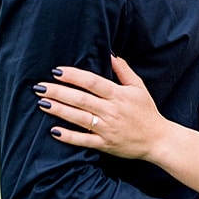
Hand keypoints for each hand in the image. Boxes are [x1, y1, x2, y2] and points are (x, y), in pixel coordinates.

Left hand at [36, 55, 167, 159]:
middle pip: (81, 99)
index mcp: (118, 95)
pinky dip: (69, 137)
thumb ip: (123, 70)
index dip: (73, 76)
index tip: (56, 71)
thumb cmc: (147, 112)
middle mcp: (111, 111)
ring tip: (42, 102)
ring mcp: (107, 129)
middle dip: (59, 92)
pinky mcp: (105, 144)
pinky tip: (54, 131)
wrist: (159, 140)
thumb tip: (111, 54)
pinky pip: (84, 141)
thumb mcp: (138, 87)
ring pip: (79, 118)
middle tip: (40, 86)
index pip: (92, 82)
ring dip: (59, 110)